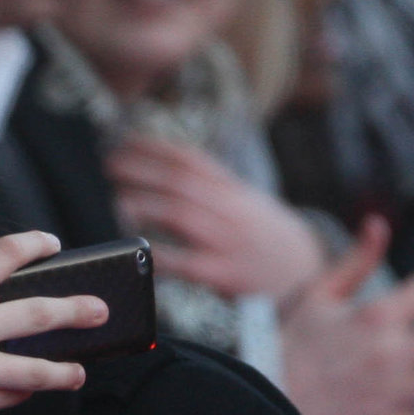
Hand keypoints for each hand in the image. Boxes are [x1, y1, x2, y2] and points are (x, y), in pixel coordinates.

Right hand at [0, 231, 105, 414]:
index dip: (34, 244)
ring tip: (79, 370)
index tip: (51, 245)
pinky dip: (25, 392)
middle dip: (77, 309)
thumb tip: (0, 308)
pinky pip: (14, 395)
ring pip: (39, 367)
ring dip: (67, 369)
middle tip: (100, 309)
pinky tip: (30, 390)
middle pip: (40, 311)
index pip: (4, 254)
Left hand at [109, 136, 326, 297]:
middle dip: (142, 170)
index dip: (156, 146)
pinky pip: (188, 263)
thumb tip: (166, 166)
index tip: (125, 140)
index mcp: (233, 190)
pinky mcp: (225, 274)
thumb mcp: (246, 202)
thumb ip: (211, 186)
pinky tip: (138, 250)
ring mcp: (228, 241)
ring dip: (146, 205)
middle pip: (181, 182)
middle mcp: (231, 209)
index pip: (192, 159)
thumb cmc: (265, 237)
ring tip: (116, 200)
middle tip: (108, 165)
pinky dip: (162, 256)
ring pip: (182, 216)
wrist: (305, 275)